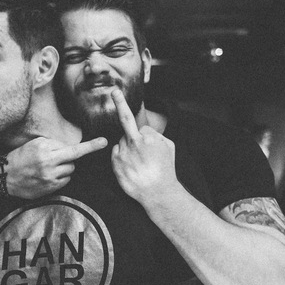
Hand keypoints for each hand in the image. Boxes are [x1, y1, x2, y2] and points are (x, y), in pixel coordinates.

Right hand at [4, 136, 106, 198]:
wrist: (5, 176)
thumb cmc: (21, 156)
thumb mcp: (36, 143)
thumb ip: (54, 144)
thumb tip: (71, 147)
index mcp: (46, 151)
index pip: (73, 149)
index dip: (91, 146)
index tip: (105, 141)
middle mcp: (49, 165)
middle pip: (73, 160)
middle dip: (67, 158)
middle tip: (54, 158)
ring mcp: (50, 179)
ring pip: (70, 171)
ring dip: (64, 168)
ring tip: (49, 167)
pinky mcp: (50, 189)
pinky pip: (65, 181)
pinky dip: (60, 177)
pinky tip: (47, 176)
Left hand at [109, 89, 178, 203]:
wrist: (157, 192)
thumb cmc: (165, 170)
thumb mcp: (169, 148)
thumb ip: (157, 136)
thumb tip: (146, 131)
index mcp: (149, 137)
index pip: (144, 129)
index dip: (147, 139)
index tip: (148, 145)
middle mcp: (135, 142)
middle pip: (126, 120)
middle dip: (120, 103)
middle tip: (114, 92)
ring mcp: (123, 152)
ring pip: (122, 142)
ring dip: (128, 148)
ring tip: (138, 164)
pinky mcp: (115, 162)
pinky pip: (116, 153)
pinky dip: (121, 157)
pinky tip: (130, 167)